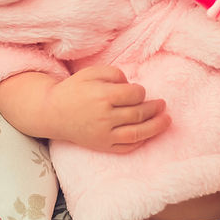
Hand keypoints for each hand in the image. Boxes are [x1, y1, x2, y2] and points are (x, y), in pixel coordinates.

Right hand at [44, 66, 169, 151]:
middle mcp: (105, 117)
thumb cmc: (74, 90)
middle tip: (162, 104)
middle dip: (154, 108)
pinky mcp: (102, 146)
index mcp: (102, 96)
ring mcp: (104, 134)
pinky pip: (126, 147)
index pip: (134, 94)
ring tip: (167, 120)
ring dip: (156, 127)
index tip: (139, 91)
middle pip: (139, 114)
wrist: (52, 113)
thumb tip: (132, 85)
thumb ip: (114, 73)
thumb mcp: (91, 72)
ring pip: (137, 133)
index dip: (141, 91)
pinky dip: (140, 141)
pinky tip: (149, 134)